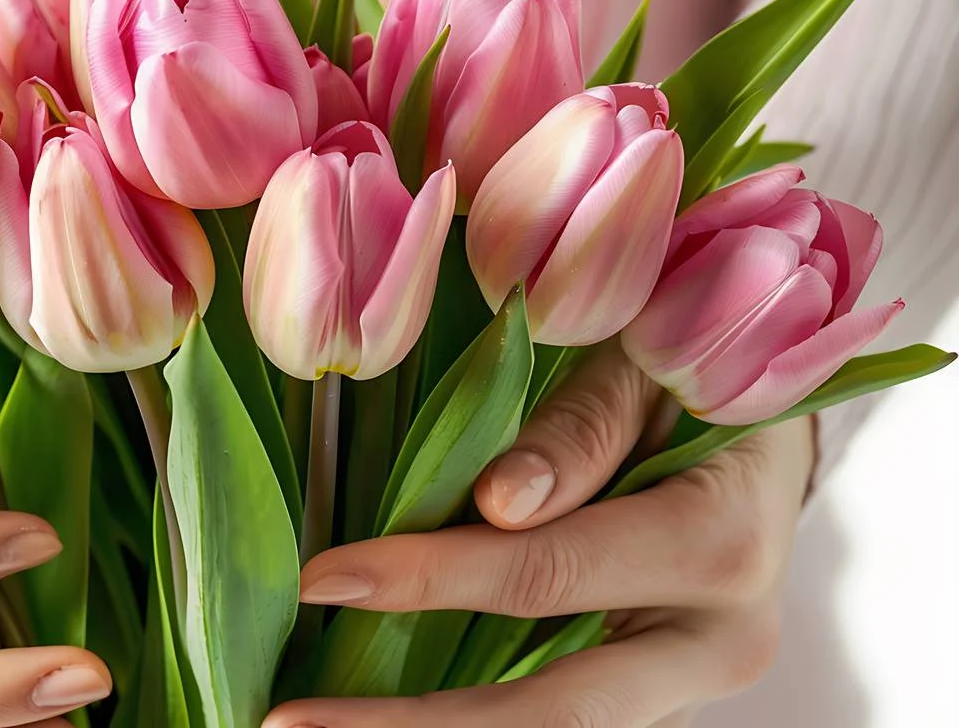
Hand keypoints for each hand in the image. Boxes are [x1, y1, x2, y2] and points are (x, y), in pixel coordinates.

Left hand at [266, 343, 812, 727]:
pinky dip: (474, 720)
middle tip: (294, 722)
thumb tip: (499, 504)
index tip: (323, 580)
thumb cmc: (694, 373)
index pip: (551, 574)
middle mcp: (717, 640)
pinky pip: (559, 713)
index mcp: (724, 546)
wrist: (764, 432)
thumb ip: (580, 429)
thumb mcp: (643, 366)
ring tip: (322, 726)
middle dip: (420, 727)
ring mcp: (688, 680)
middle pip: (561, 712)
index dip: (431, 578)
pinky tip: (384, 713)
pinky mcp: (654, 693)